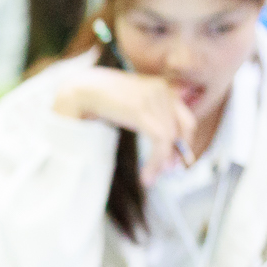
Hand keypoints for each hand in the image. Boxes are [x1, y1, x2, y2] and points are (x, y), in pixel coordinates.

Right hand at [52, 67, 197, 181]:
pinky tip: (146, 174)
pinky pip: (159, 140)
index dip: (184, 142)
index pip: (185, 119)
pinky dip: (156, 161)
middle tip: (167, 171)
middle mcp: (163, 90)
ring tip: (150, 178)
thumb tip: (165, 141)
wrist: (81, 90)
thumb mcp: (132, 104)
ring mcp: (154, 98)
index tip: (175, 161)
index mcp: (163, 87)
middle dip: (176, 153)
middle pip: (182, 128)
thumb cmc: (101, 99)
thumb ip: (149, 115)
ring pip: (169, 138)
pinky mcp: (142, 110)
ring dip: (161, 162)